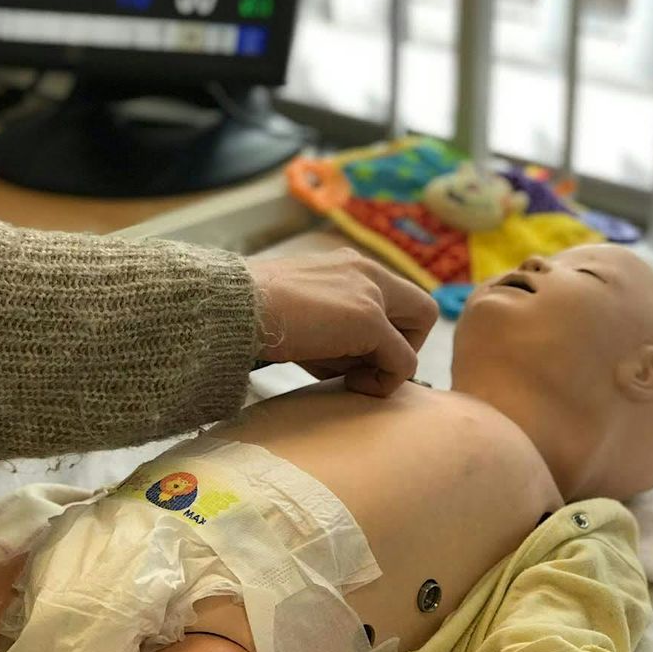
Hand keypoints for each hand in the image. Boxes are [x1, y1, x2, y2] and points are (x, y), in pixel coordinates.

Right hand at [247, 248, 438, 396]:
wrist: (232, 309)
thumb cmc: (254, 318)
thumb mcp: (303, 319)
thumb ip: (335, 333)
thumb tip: (355, 369)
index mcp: (349, 265)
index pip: (395, 297)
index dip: (387, 332)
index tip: (354, 354)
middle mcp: (366, 270)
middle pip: (421, 308)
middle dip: (402, 344)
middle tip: (364, 366)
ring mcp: (370, 292)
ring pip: (420, 329)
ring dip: (392, 361)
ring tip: (350, 376)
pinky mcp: (369, 318)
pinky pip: (403, 361)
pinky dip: (385, 381)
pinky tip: (350, 385)